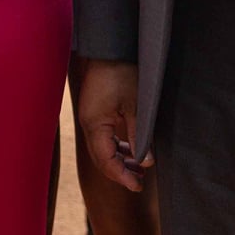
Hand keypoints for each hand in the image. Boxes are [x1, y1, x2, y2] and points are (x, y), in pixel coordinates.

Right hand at [76, 59, 148, 190]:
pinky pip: (103, 136)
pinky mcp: (94, 111)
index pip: (105, 161)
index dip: (121, 176)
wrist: (108, 48)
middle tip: (139, 181)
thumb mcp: (136, 106)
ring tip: (139, 167)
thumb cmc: (122, 72)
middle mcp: (88, 124)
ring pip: (102, 148)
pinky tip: (131, 149)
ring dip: (119, 159)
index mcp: (95, 125)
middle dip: (120, 171)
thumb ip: (139, 135)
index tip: (137, 186)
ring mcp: (89, 117)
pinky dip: (116, 146)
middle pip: (101, 158)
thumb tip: (146, 161)